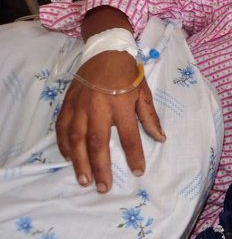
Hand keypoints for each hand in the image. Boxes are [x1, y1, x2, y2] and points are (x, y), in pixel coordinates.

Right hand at [56, 51, 165, 192]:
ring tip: (84, 179)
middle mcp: (98, 106)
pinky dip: (64, 144)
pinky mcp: (68, 103)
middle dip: (100, 167)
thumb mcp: (144, 93)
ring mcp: (80, 105)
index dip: (134, 155)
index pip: (129, 136)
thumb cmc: (128, 74)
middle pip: (98, 142)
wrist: (106, 51)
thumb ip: (150, 117)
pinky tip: (68, 158)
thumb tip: (161, 138)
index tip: (138, 172)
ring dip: (79, 162)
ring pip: (76, 139)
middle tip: (103, 187)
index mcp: (121, 104)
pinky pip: (63, 127)